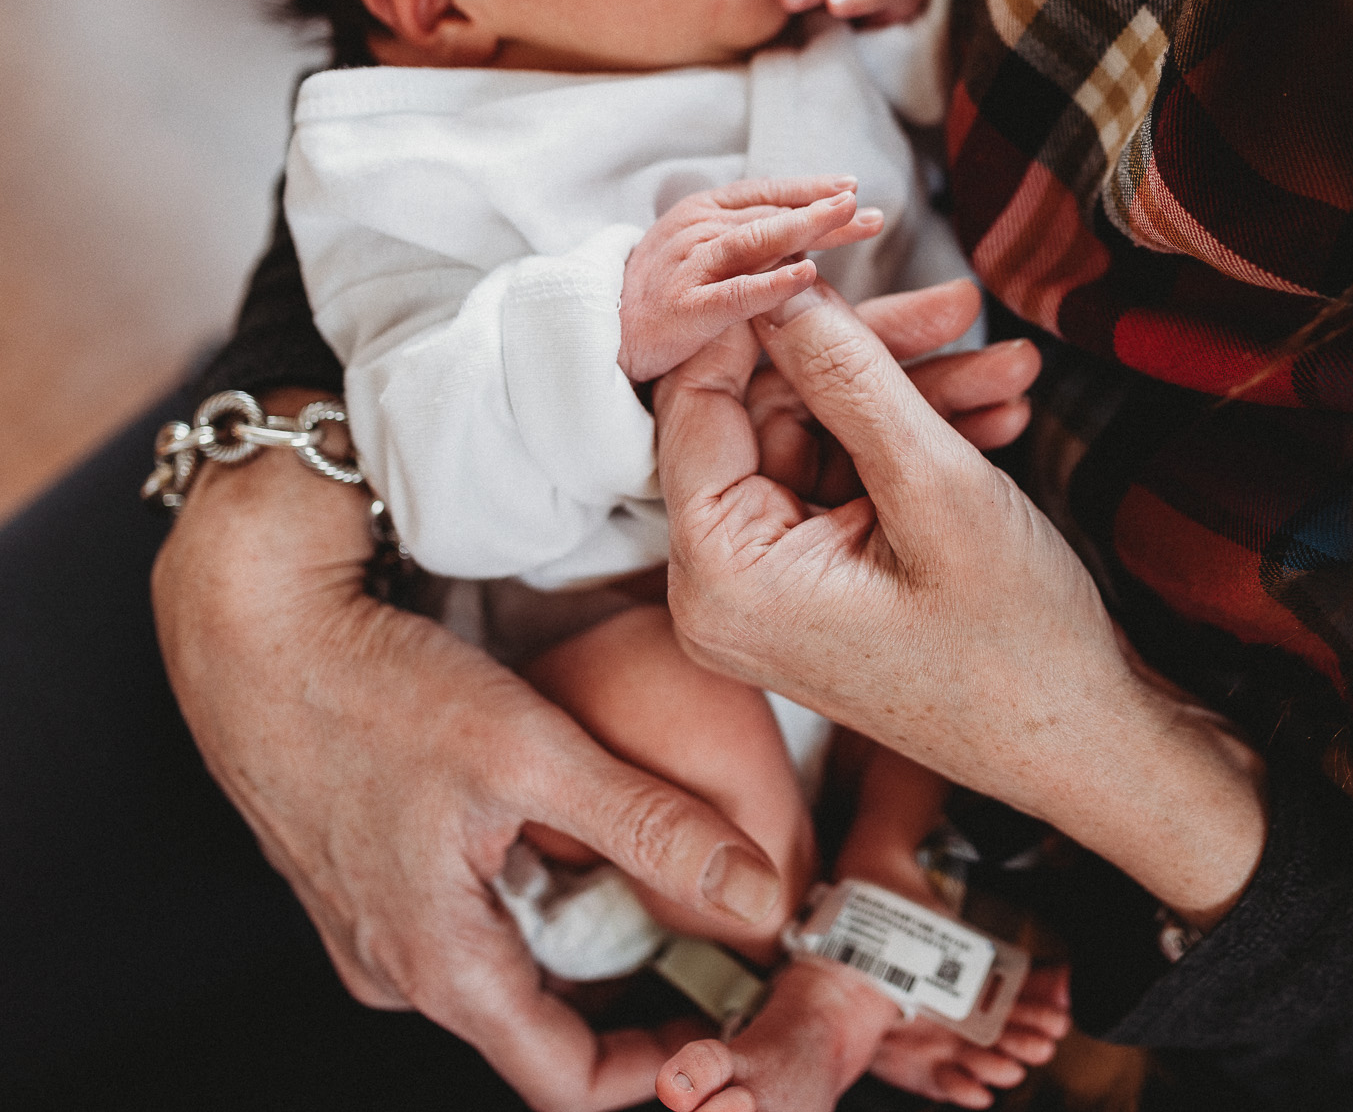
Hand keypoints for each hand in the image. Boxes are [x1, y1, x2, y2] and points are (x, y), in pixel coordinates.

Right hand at [153, 394, 790, 1111]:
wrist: (250, 630)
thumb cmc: (371, 688)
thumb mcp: (534, 754)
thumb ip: (652, 829)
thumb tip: (758, 897)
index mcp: (440, 967)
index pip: (568, 1079)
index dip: (659, 1066)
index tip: (731, 1023)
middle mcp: (400, 969)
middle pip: (546, 1026)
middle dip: (639, 998)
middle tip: (725, 948)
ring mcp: (375, 929)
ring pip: (510, 968)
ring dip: (590, 941)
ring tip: (672, 889)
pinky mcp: (368, 881)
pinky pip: (470, 919)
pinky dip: (537, 897)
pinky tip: (579, 839)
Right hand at [620, 175, 882, 382]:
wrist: (596, 335)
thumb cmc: (660, 295)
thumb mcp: (704, 256)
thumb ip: (752, 245)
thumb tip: (813, 239)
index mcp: (703, 211)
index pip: (766, 192)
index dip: (809, 187)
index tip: (852, 185)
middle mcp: (696, 228)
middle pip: (771, 213)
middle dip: (824, 211)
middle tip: (869, 210)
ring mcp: (687, 265)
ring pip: (755, 240)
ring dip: (804, 226)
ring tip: (846, 219)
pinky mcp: (682, 308)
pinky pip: (734, 293)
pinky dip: (771, 283)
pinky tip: (807, 275)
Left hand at [654, 286, 1268, 927]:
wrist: (1091, 748)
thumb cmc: (1018, 649)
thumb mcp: (935, 489)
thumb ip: (851, 378)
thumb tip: (787, 289)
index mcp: (722, 577)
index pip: (698, 401)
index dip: (762, 317)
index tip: (827, 253)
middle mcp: (727, 587)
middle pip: (769, 414)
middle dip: (869, 356)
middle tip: (959, 306)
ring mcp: (778, 588)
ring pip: (823, 439)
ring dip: (915, 395)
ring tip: (1012, 366)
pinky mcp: (827, 584)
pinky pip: (853, 480)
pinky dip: (919, 443)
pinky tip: (1000, 414)